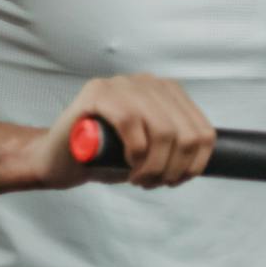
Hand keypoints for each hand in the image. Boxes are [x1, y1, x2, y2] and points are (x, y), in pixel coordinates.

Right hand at [23, 74, 216, 190]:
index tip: (177, 181)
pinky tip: (128, 163)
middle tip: (153, 183)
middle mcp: (149, 83)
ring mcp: (123, 84)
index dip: (196, 164)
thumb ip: (177, 147)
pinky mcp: (97, 92)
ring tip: (140, 178)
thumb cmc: (107, 156)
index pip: (203, 130)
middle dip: (173, 169)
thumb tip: (206, 158)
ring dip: (154, 166)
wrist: (59, 159)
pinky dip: (135, 150)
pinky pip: (131, 120)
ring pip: (163, 130)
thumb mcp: (153, 151)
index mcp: (169, 94)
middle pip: (185, 134)